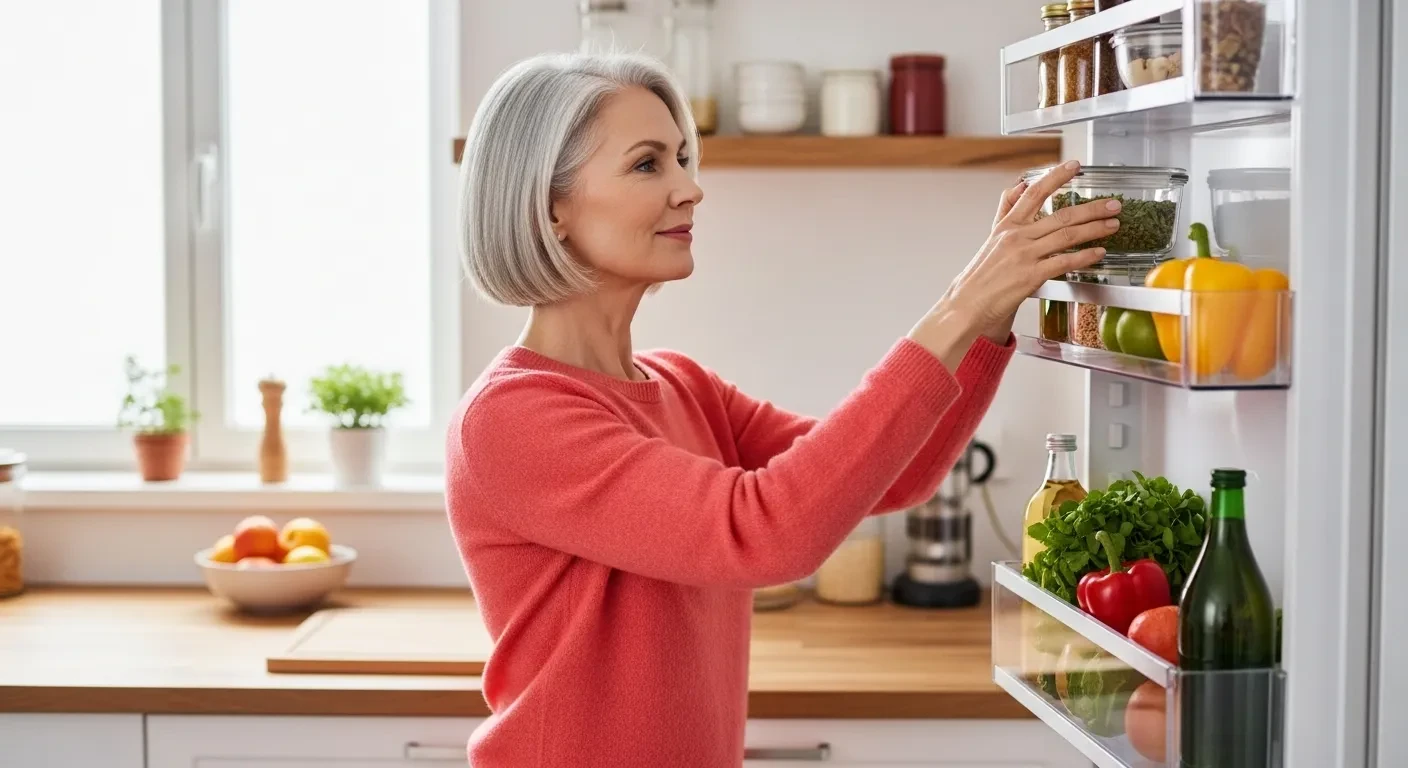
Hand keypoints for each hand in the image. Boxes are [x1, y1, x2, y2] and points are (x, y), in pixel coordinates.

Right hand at [908, 161, 1120, 367]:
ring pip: (1067, 236)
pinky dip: (1085, 256)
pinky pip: (1064, 262)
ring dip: (1095, 229)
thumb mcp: (992, 237)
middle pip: (1061, 215)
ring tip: (1113, 224)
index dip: (1056, 176)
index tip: (1075, 166)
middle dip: (1092, 208)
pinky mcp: (1031, 276)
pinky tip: (1099, 253)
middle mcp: (1017, 236)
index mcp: (1008, 225)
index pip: (1034, 192)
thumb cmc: (982, 275)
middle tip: (1113, 204)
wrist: (968, 303)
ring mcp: (1024, 255)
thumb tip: (1018, 187)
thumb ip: (1007, 210)